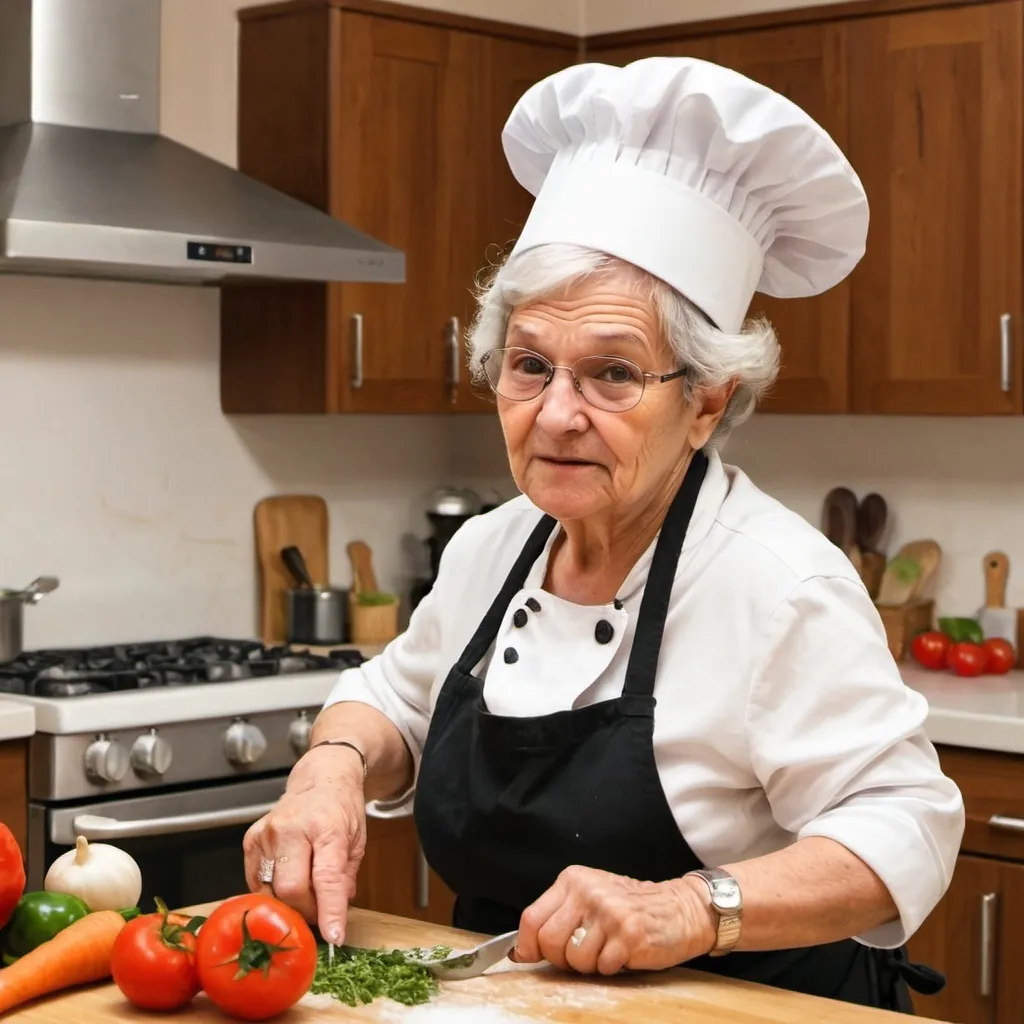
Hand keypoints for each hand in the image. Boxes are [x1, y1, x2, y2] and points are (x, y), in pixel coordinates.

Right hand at [242, 747, 366, 944]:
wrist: (320, 778)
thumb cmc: (341, 809)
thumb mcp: (357, 841)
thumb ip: (345, 879)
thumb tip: (334, 916)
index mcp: (326, 826)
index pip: (326, 877)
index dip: (329, 911)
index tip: (334, 936)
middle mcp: (292, 828)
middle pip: (290, 890)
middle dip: (306, 910)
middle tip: (318, 911)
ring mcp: (267, 833)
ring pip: (269, 891)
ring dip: (288, 903)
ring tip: (304, 893)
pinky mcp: (250, 839)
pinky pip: (255, 882)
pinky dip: (271, 891)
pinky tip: (286, 879)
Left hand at [513, 866, 715, 975]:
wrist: (680, 909)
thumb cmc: (631, 908)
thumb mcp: (590, 898)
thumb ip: (558, 916)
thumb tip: (520, 950)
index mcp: (574, 879)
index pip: (532, 917)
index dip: (526, 945)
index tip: (528, 956)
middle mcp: (589, 892)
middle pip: (549, 941)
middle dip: (560, 958)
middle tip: (580, 954)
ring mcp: (609, 912)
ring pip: (575, 959)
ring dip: (589, 965)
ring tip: (607, 949)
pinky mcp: (629, 935)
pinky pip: (602, 968)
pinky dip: (610, 968)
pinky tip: (623, 953)